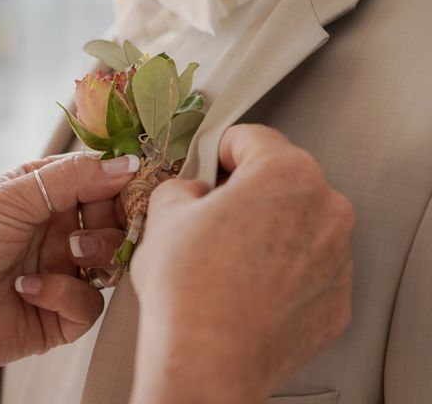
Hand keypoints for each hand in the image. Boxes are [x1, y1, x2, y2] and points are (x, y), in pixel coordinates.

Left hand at [0, 153, 138, 370]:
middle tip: (95, 222)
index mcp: (44, 197)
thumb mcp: (12, 195)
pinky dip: (66, 295)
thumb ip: (73, 178)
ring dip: (96, 252)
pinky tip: (28, 288)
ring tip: (67, 252)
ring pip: (110, 262)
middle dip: (112, 220)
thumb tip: (128, 163)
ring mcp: (58, 274)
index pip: (99, 183)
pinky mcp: (57, 317)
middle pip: (112, 222)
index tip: (136, 181)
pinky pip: (88, 306)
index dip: (119, 182)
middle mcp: (55, 234)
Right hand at [130, 124, 354, 403]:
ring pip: (297, 223)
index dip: (220, 151)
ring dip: (268, 230)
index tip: (209, 167)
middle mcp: (325, 208)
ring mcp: (337, 256)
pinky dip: (283, 268)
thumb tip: (192, 191)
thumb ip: (182, 185)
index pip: (253, 138)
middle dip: (246, 191)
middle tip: (212, 216)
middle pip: (281, 180)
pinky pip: (308, 266)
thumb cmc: (188, 289)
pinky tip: (249, 286)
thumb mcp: (164, 214)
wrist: (207, 362)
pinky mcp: (337, 297)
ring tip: (228, 258)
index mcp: (286, 173)